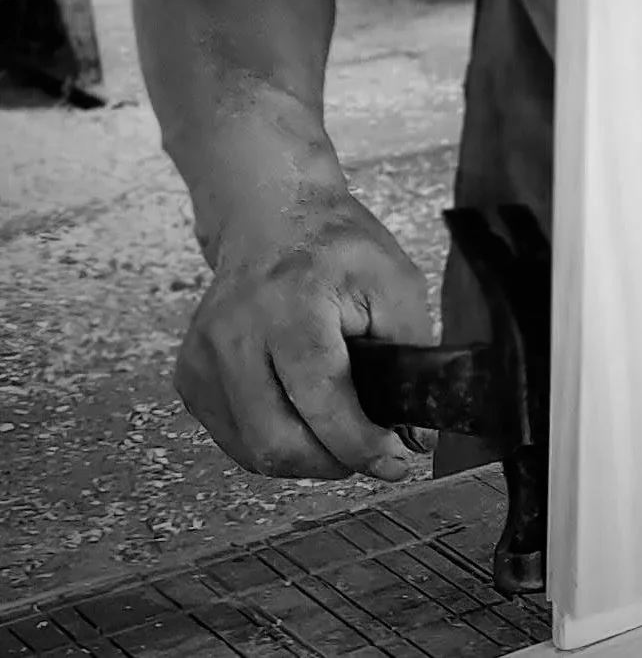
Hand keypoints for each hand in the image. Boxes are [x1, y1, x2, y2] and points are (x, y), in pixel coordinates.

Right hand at [175, 179, 433, 483]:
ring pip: (252, 450)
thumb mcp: (396, 283)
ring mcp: (204, 357)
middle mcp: (236, 333)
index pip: (320, 396)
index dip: (359, 442)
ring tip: (336, 434)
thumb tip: (415, 437)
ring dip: (303, 459)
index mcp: (292, 304)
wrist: (272, 216)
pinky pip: (233, 438)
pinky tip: (298, 416)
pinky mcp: (190, 375)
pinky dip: (271, 443)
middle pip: (276, 439)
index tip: (394, 460)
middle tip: (366, 453)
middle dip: (332, 462)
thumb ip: (412, 357)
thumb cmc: (336, 248)